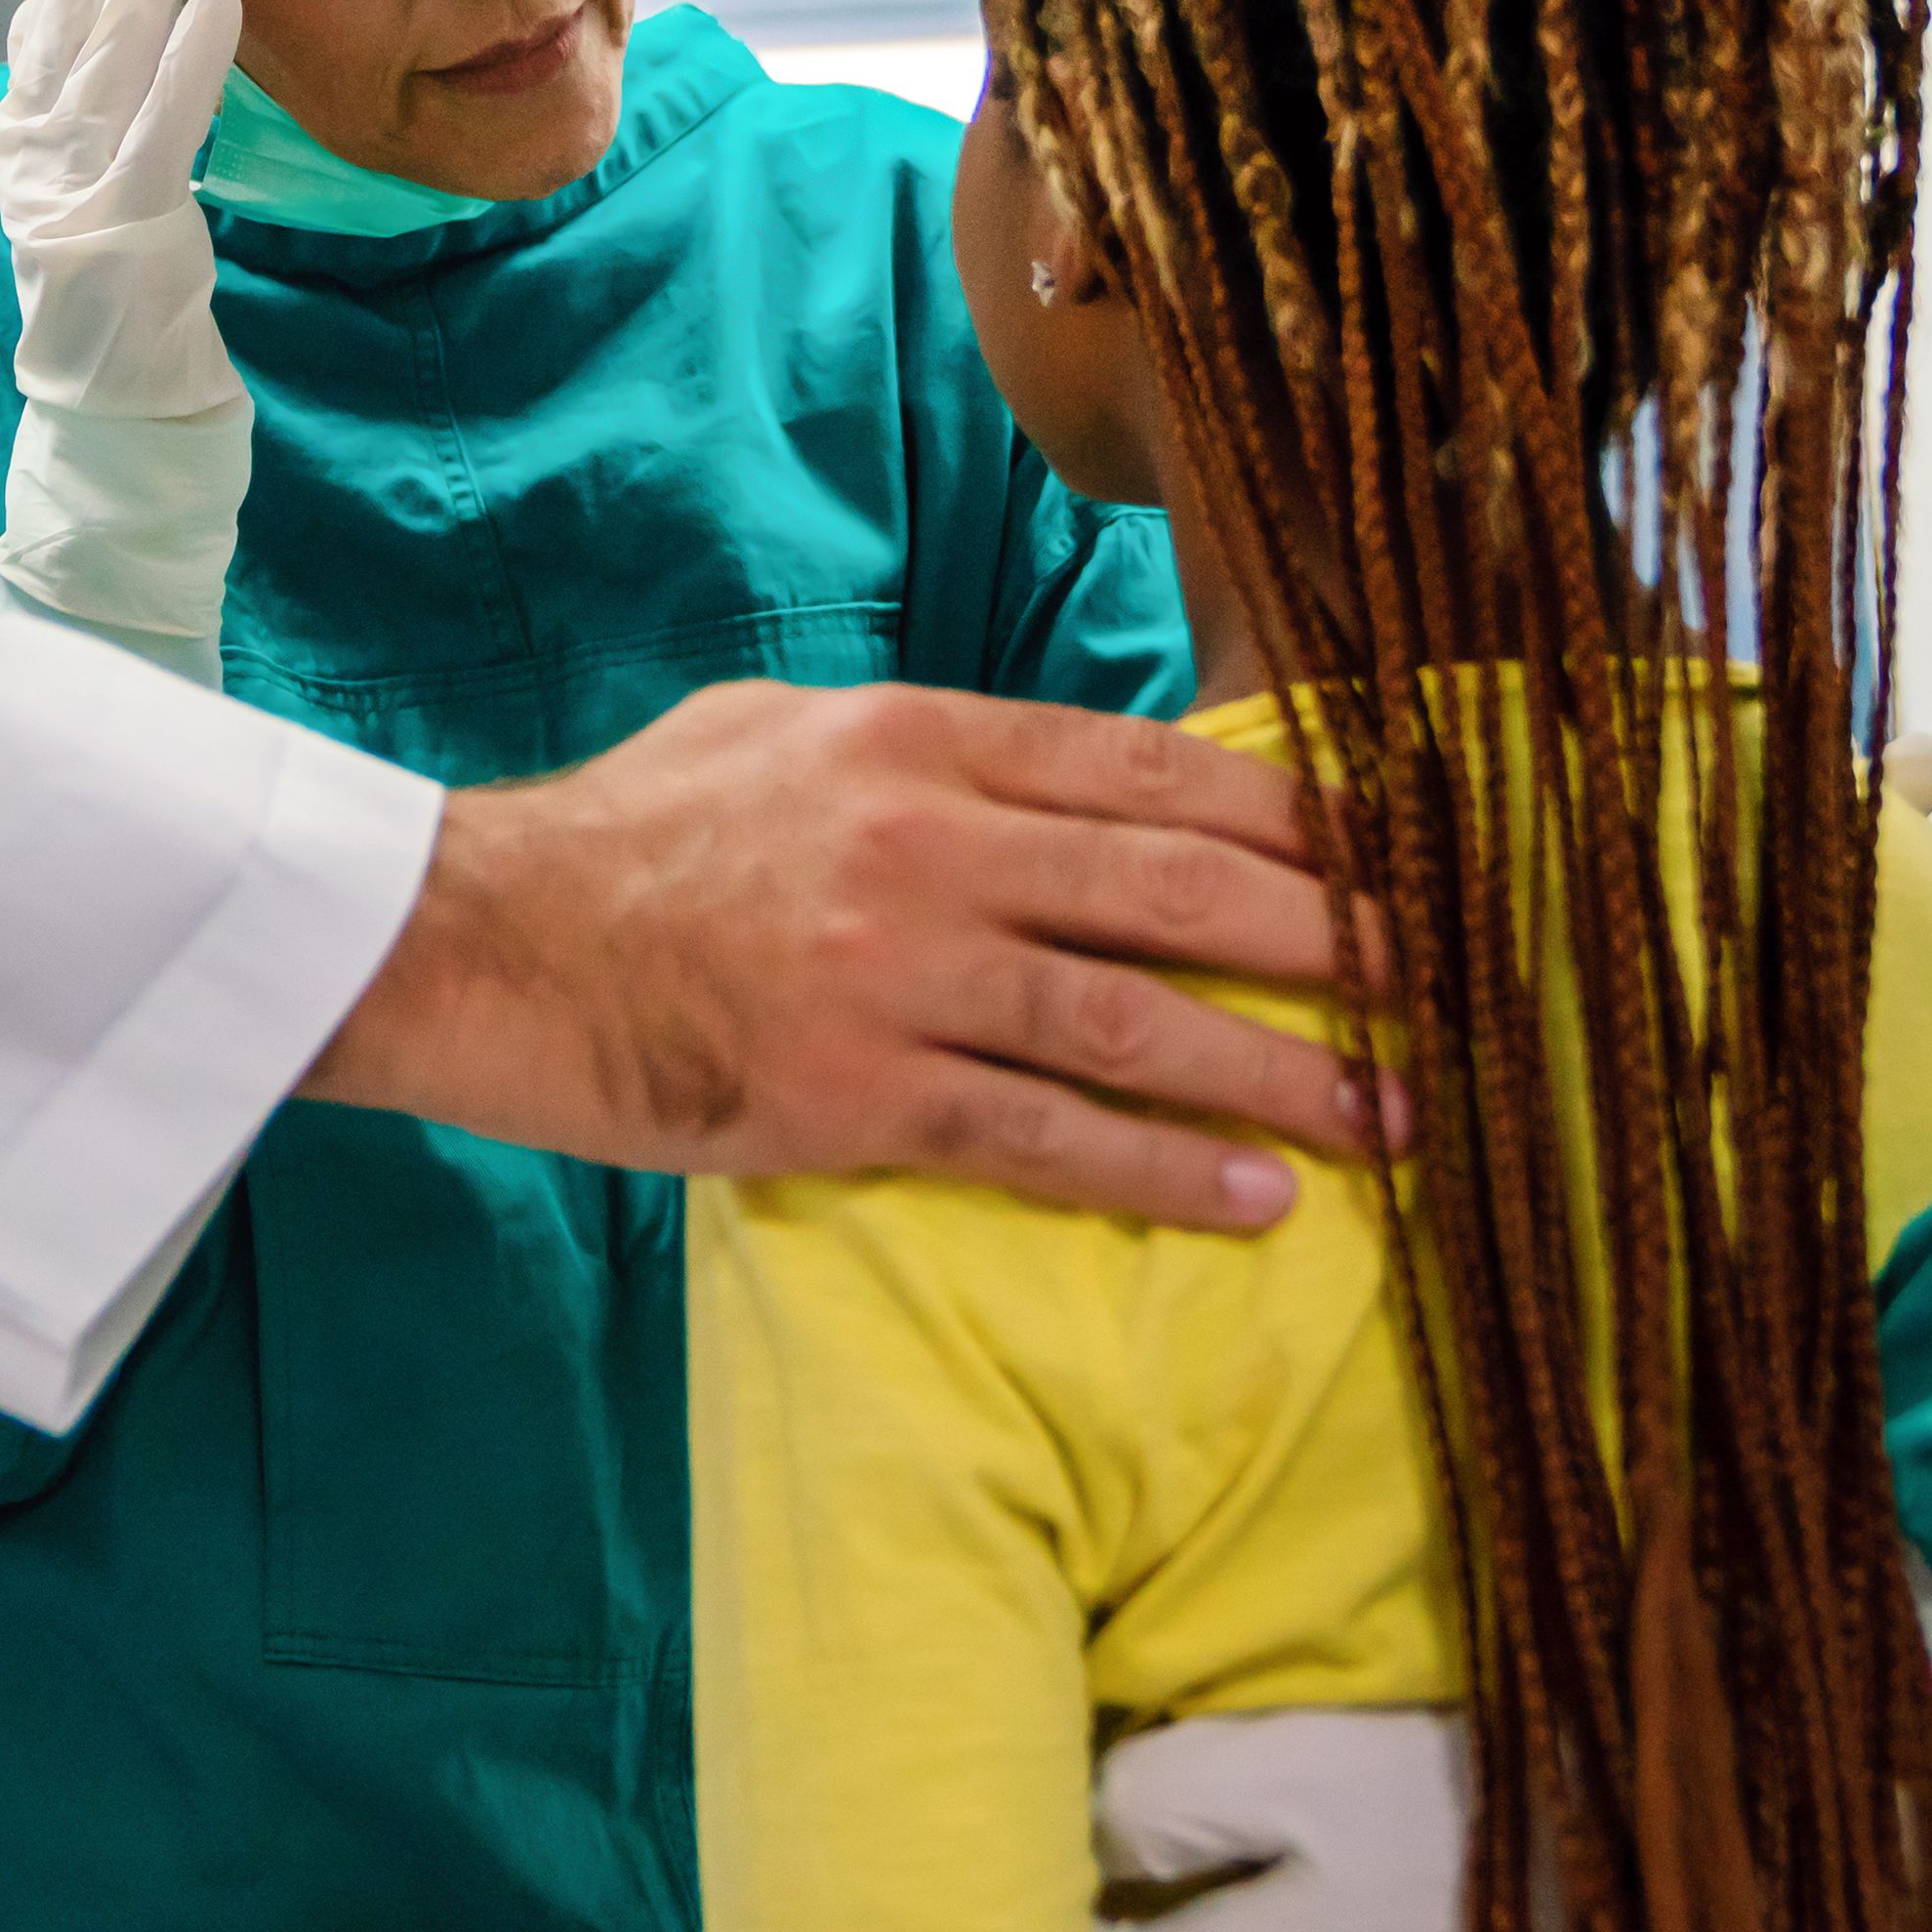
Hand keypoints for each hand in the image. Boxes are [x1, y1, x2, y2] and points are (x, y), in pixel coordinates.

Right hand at [0, 0, 241, 422]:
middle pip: (74, 6)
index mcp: (29, 127)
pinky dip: (188, 61)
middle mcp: (39, 144)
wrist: (112, 409)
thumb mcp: (75, 174)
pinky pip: (161, 128)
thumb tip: (29, 11)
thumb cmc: (111, 288)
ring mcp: (75, 183)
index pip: (51, 1)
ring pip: (112, 49)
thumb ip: (55, 93)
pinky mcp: (125, 225)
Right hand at [305, 679, 1371, 1227]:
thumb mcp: (782, 732)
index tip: (1403, 850)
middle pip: (1180, 887)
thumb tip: (1057, 773)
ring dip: (1284, 1072)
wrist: (479, 941)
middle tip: (1452, 983)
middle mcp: (927, 842)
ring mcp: (895, 971)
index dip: (1297, 815)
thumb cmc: (630, 833)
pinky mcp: (854, 1095)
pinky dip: (1163, 1169)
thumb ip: (926, 750)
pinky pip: (1043, 1138)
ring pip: (1135, 1019)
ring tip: (1396, 1115)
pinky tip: (1258, 1199)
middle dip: (1337, 939)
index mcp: (918, 738)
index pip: (1152, 772)